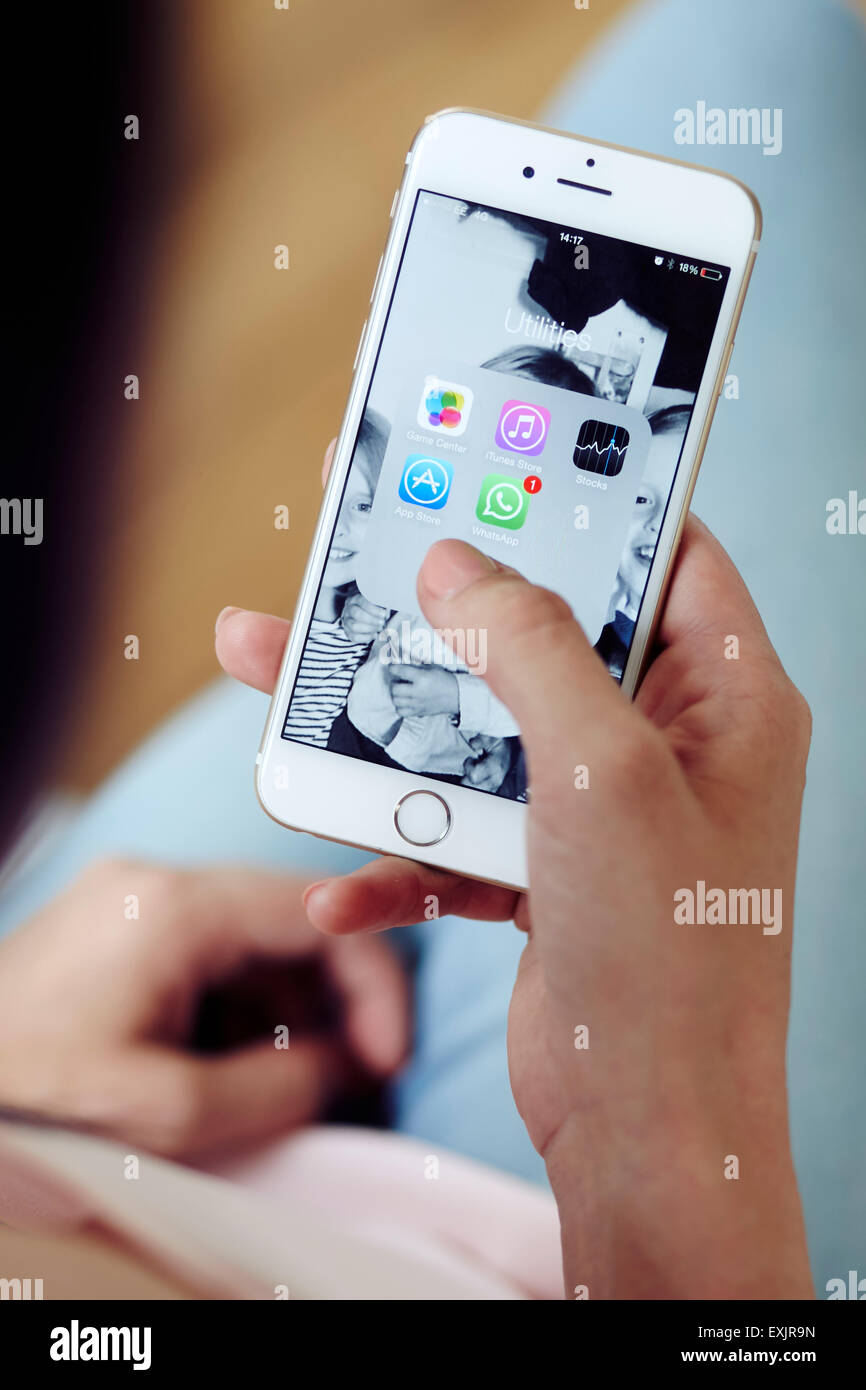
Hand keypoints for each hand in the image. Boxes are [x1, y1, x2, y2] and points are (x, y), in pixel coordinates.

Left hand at [0, 860, 407, 1157]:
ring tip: (285, 1085)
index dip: (375, 984)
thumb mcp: (170, 1112)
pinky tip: (231, 1065)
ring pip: (253, 939)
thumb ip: (284, 1085)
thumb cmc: (31, 1098)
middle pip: (290, 921)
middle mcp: (156, 879)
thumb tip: (353, 1060)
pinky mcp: (114, 922)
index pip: (322, 915)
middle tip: (353, 1076)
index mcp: (175, 907)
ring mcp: (130, 895)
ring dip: (286, 1008)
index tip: (387, 1055)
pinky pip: (208, 952)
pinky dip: (238, 1006)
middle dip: (333, 1001)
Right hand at [216, 510, 812, 1298]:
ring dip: (386, 729)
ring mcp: (605, 813)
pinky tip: (344, 883)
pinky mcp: (550, 872)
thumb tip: (458, 567)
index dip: (592, 506)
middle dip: (441, 617)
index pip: (668, 559)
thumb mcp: (602, 770)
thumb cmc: (670, 952)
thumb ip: (531, 649)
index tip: (504, 460)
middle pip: (542, 642)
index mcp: (725, 700)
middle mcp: (668, 747)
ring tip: (281, 688)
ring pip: (480, 734)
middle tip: (354, 564)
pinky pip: (461, 831)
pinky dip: (403, 853)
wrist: (650, 1128)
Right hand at [341, 592, 389, 643]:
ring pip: (354, 626)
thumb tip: (387, 612)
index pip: (362, 602)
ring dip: (369, 629)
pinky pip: (354, 637)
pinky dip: (366, 637)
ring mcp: (346, 621)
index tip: (384, 614)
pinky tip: (375, 635)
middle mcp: (348, 609)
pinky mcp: (347, 632)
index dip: (373, 609)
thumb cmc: (373, 609)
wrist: (363, 617)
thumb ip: (382, 606)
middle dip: (372, 619)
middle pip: (357, 614)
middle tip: (382, 622)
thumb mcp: (376, 603)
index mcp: (355, 599)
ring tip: (380, 628)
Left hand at [387, 663, 458, 717]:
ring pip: (396, 701)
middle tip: (398, 681)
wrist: (457, 695)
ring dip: (396, 695)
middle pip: (394, 689)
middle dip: (394, 683)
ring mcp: (417, 704)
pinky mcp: (418, 712)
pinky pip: (401, 712)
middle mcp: (417, 692)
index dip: (393, 668)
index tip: (392, 668)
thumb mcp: (432, 668)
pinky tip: (405, 702)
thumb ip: (416, 668)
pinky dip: (400, 707)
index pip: (400, 671)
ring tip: (401, 691)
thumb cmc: (445, 680)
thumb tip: (401, 667)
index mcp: (421, 678)